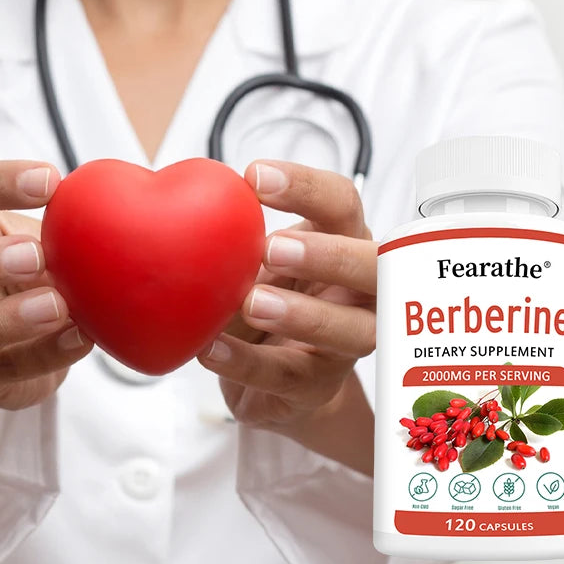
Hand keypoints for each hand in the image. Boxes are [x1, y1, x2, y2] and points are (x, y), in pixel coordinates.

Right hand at [0, 161, 92, 424]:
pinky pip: (1, 370)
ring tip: (57, 305)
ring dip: (5, 318)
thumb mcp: (47, 236)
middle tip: (35, 256)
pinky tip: (82, 337)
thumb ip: (69, 221)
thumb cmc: (33, 268)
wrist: (19, 340)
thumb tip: (125, 201)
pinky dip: (45, 353)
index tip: (51, 181)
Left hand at [198, 161, 376, 470]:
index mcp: (345, 242)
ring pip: (351, 330)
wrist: (276, 380)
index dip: (306, 187)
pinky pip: (289, 376)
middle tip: (273, 248)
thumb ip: (242, 236)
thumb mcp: (260, 260)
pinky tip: (211, 348)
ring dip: (304, 315)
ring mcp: (346, 344)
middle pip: (372, 267)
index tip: (255, 176)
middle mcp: (360, 290)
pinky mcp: (316, 387)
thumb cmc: (274, 298)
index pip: (342, 203)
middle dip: (327, 255)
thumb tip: (191, 205)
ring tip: (254, 303)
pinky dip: (247, 364)